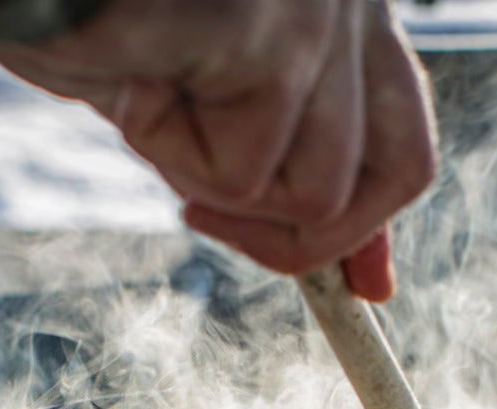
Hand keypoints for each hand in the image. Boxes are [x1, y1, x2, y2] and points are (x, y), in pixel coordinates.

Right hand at [0, 0, 435, 298]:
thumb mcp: (203, 116)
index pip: (404, 136)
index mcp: (342, 10)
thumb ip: (279, 180)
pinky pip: (247, 175)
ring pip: (318, 194)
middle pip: (400, 177)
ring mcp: (322, 10)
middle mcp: (350, 0)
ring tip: (153, 102)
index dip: (375, 226)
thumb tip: (360, 285)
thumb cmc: (92, 26)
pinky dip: (176, 155)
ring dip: (216, 187)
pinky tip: (138, 80)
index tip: (361, 292)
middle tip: (205, 212)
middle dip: (310, 239)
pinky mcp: (275, 30)